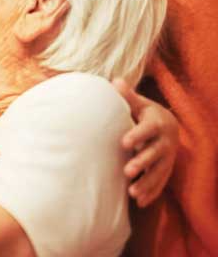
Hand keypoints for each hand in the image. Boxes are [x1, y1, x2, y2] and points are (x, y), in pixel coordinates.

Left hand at [113, 79, 178, 206]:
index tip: (124, 142)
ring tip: (132, 193)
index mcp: (156, 123)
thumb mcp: (140, 103)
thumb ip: (128, 96)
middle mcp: (165, 142)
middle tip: (127, 171)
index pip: (147, 129)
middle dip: (142, 162)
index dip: (137, 135)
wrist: (168, 125)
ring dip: (146, 183)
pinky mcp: (165, 170)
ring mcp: (167, 158)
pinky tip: (139, 202)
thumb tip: (115, 81)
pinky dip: (151, 192)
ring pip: (158, 172)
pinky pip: (160, 183)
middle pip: (154, 153)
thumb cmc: (146, 113)